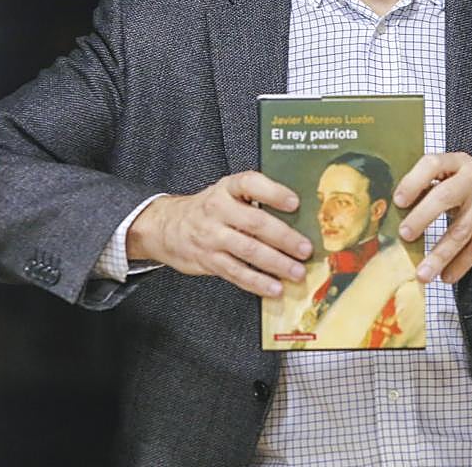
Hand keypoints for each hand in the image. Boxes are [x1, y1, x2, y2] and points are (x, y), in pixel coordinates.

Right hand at [126, 171, 312, 296]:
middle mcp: (218, 210)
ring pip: (248, 251)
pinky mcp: (209, 260)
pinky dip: (258, 282)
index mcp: (227, 188)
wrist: (166, 226)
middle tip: (305, 249)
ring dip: (276, 263)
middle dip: (284, 238)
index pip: (250, 184)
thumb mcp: (227, 193)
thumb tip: (298, 215)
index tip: (295, 203)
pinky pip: (236, 273)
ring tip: (296, 272)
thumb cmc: (209, 209)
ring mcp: (212, 236)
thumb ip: (256, 199)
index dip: (274, 192)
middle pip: (255, 223)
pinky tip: (274, 288)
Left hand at [393, 153, 471, 283]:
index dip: (413, 181)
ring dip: (440, 255)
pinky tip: (447, 275)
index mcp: (458, 162)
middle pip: (445, 197)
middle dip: (422, 218)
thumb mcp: (460, 173)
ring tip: (423, 273)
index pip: (432, 164)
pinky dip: (460, 264)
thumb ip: (434, 185)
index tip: (399, 201)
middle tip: (405, 235)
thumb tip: (401, 209)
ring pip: (461, 230)